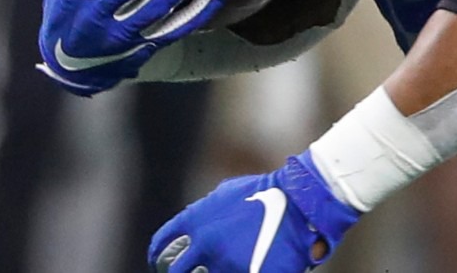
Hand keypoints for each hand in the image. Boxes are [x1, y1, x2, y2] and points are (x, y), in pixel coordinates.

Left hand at [149, 151, 359, 272]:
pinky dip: (235, 272)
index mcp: (197, 220)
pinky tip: (244, 268)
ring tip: (221, 266)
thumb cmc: (267, 191)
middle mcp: (206, 243)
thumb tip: (196, 219)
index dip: (157, 255)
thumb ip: (207, 208)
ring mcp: (225, 264)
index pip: (162, 243)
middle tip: (188, 272)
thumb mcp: (229, 192)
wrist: (299, 202)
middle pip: (177, 272)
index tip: (157, 262)